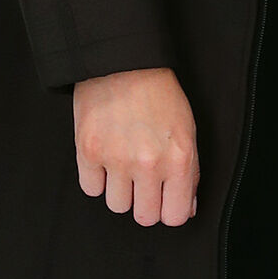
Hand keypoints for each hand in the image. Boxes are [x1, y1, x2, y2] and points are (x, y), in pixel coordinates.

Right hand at [73, 68, 199, 227]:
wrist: (123, 61)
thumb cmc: (159, 94)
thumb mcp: (186, 130)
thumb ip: (189, 173)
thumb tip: (186, 209)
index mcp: (179, 159)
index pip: (174, 217)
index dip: (169, 211)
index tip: (164, 200)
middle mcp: (148, 164)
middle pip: (144, 217)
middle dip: (144, 203)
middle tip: (142, 182)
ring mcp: (116, 158)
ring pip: (116, 205)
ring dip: (119, 190)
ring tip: (122, 164)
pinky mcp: (88, 151)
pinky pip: (91, 189)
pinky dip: (96, 178)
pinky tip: (104, 158)